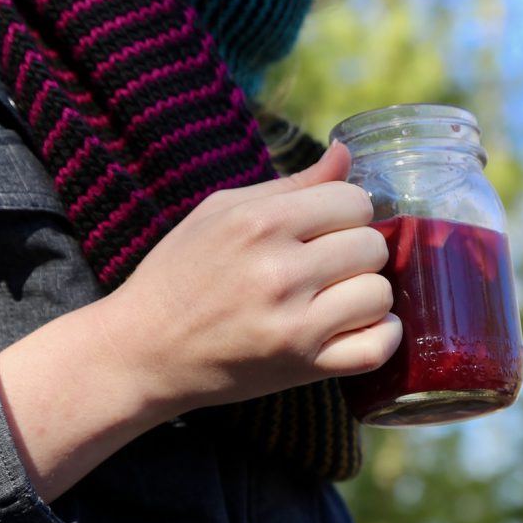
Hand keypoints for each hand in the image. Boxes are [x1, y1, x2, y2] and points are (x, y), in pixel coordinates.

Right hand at [97, 140, 401, 413]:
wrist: (143, 351)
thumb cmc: (180, 273)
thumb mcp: (221, 212)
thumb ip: (291, 184)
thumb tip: (347, 154)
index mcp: (260, 223)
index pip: (354, 202)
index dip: (348, 212)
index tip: (330, 227)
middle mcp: (281, 272)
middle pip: (372, 247)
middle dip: (359, 251)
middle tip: (332, 265)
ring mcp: (295, 324)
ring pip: (379, 294)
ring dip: (367, 294)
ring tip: (339, 297)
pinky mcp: (303, 367)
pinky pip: (377, 348)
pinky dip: (380, 335)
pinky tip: (357, 325)